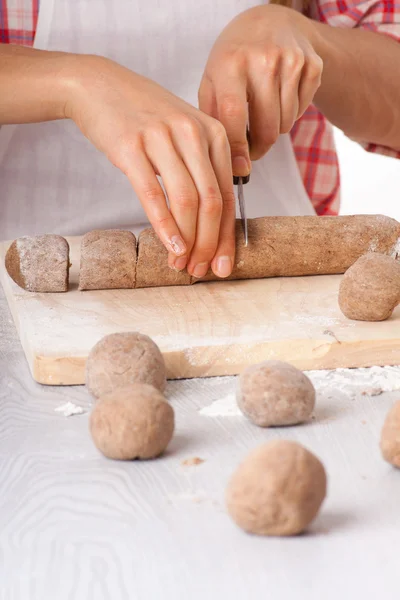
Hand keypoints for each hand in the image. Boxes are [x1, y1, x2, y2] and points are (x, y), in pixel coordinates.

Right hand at [64, 55, 235, 277]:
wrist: (100, 86)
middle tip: (201, 270)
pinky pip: (153, 194)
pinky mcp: (131, 146)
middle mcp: (193, 133)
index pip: (227, 195)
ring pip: (187, 201)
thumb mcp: (187, 130)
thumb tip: (231, 195)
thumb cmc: (146, 116)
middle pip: (211, 202)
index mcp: (213, 133)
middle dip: (209, 244)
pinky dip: (165, 225)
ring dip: (187, 240)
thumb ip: (209, 161)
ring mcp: (162, 138)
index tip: (223, 264)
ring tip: (181, 264)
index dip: (226, 235)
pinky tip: (170, 246)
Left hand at [199, 5, 322, 175]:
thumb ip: (215, 121)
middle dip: (259, 148)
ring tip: (262, 114)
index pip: (234, 116)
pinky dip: (290, 114)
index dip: (238, 148)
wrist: (268, 23)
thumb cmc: (232, 61)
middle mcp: (263, 59)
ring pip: (286, 124)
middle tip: (251, 150)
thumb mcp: (212, 82)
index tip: (240, 169)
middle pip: (267, 127)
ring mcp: (291, 60)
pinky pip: (302, 111)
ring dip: (274, 129)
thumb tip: (231, 165)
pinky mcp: (312, 65)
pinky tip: (279, 97)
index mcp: (231, 64)